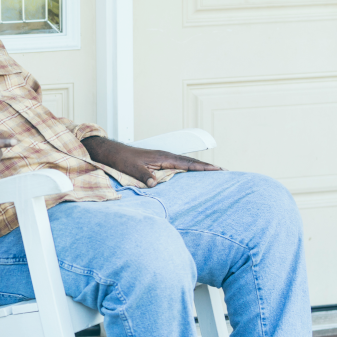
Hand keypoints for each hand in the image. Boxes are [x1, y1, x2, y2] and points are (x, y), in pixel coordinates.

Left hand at [81, 137, 221, 187]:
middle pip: (191, 162)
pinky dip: (189, 170)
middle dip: (207, 167)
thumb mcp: (132, 169)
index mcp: (163, 157)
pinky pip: (178, 167)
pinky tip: (192, 175)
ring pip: (185, 164)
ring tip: (214, 173)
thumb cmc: (121, 159)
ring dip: (199, 168)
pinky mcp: (159, 163)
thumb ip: (144, 176)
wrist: (112, 152)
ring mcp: (163, 159)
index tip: (218, 169)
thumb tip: (155, 184)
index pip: (188, 163)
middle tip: (224, 171)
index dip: (203, 167)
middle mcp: (166, 156)